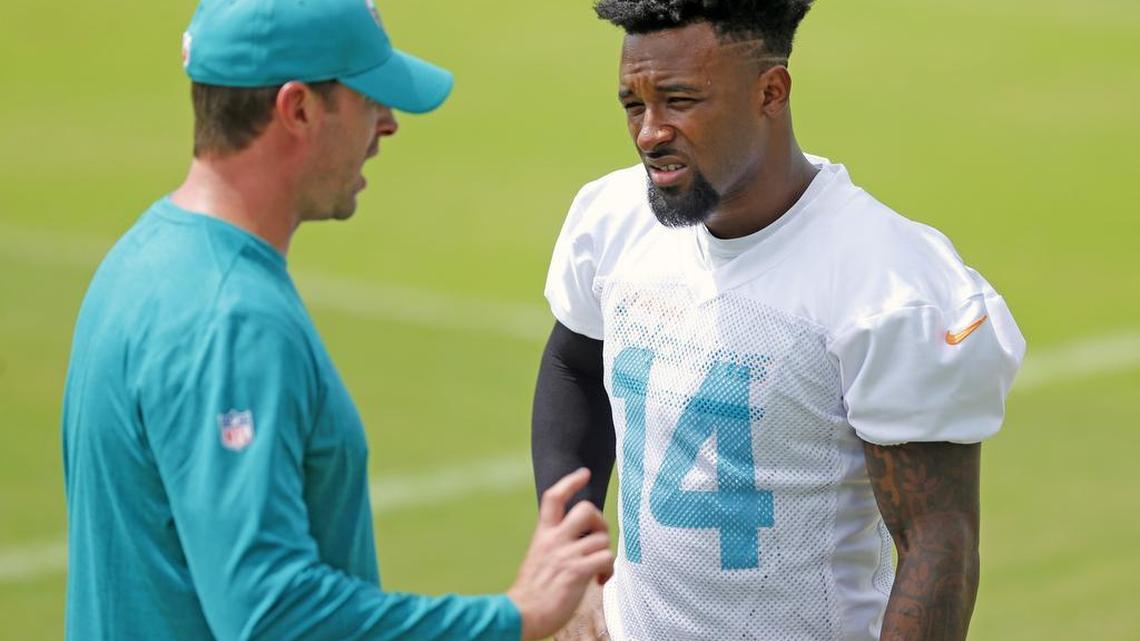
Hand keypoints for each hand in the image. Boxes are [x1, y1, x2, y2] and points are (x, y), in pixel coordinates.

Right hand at [507, 468, 614, 640]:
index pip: (554, 498)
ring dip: (605, 553)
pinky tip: (599, 581)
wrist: (520, 615)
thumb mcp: (537, 557)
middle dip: (600, 521)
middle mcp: (554, 540)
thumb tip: (578, 540)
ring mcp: (566, 555)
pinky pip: (606, 558)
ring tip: (599, 570)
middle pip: (586, 510)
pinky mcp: (576, 572)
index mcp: (543, 534)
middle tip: (598, 538)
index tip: (584, 474)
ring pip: (601, 537)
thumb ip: (554, 544)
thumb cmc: (531, 592)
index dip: (570, 482)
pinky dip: (608, 570)